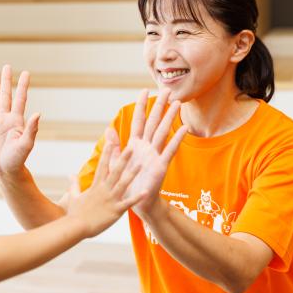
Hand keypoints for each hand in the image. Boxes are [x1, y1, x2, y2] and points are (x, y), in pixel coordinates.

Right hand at [0, 65, 39, 175]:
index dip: (22, 86)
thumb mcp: (26, 145)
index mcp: (16, 120)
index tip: (25, 73)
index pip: (20, 99)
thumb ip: (31, 129)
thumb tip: (38, 114)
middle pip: (6, 95)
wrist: (6, 170)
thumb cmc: (18, 159)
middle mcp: (6, 118)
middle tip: (7, 66)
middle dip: (6, 81)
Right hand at [66, 143, 143, 237]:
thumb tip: (70, 174)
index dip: (107, 154)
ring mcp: (110, 200)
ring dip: (133, 174)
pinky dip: (137, 198)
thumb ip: (74, 184)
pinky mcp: (115, 211)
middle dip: (124, 158)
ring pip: (124, 183)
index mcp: (96, 186)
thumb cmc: (75, 213)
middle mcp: (104, 190)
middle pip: (115, 171)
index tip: (111, 142)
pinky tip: (146, 192)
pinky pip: (128, 203)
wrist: (76, 227)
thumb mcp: (73, 196)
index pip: (103, 166)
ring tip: (142, 164)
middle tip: (132, 147)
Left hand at [108, 89, 187, 218]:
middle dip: (159, 106)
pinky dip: (176, 139)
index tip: (144, 90)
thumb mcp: (116, 162)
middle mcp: (146, 146)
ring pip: (163, 132)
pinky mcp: (161, 165)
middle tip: (167, 90)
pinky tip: (184, 128)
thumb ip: (114, 145)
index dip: (141, 106)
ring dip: (170, 117)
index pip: (138, 120)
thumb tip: (108, 129)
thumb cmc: (126, 183)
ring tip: (178, 103)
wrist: (135, 202)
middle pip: (153, 121)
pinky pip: (169, 150)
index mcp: (135, 144)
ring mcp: (155, 155)